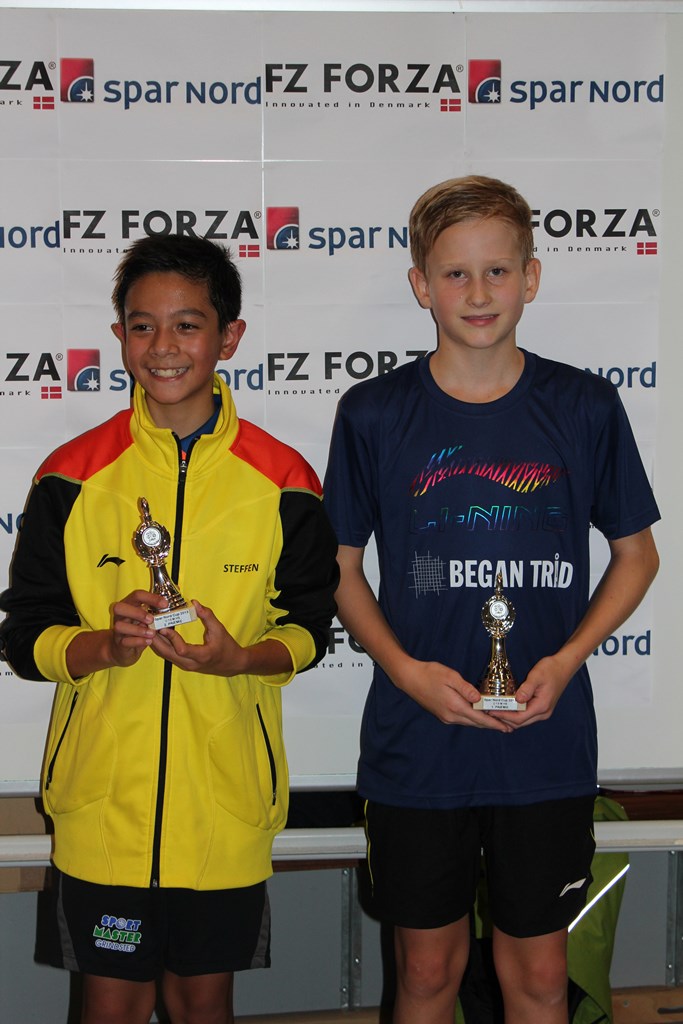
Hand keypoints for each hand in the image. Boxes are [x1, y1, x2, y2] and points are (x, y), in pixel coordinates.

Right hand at [109, 589, 168, 666]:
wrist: (124, 649)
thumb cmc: (138, 630)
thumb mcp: (146, 620)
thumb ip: (153, 614)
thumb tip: (167, 609)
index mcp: (128, 606)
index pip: (136, 595)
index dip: (150, 597)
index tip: (164, 604)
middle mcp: (120, 616)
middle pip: (119, 607)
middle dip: (137, 612)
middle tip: (151, 619)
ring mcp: (117, 630)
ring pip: (120, 626)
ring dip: (138, 630)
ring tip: (152, 633)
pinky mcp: (119, 643)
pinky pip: (125, 641)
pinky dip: (138, 641)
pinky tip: (149, 641)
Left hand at [150, 600, 247, 675]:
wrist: (231, 664)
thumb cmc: (227, 646)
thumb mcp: (219, 629)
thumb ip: (207, 616)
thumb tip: (194, 602)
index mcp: (202, 656)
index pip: (182, 649)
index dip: (172, 638)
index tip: (164, 626)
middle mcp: (191, 663)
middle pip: (168, 654)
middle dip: (156, 639)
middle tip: (149, 624)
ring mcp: (185, 665)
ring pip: (165, 655)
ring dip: (156, 642)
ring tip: (149, 627)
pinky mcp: (183, 664)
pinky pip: (168, 655)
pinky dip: (161, 644)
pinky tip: (157, 633)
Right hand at [396, 658, 513, 732]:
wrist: (409, 678)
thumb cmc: (430, 673)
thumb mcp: (450, 676)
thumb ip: (466, 688)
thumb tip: (480, 700)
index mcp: (455, 706)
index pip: (480, 718)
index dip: (495, 723)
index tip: (508, 727)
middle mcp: (451, 715)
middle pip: (476, 723)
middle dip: (493, 725)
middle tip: (508, 727)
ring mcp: (446, 717)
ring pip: (469, 722)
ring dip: (483, 723)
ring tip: (497, 723)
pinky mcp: (442, 715)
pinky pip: (462, 719)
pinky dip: (474, 719)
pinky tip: (479, 716)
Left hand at [489, 653, 572, 728]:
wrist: (564, 667)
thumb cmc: (551, 669)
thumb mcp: (537, 675)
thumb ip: (527, 688)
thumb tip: (517, 700)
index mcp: (541, 706)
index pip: (519, 718)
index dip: (504, 716)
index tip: (491, 711)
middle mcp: (543, 713)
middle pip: (520, 723)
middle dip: (504, 719)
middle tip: (489, 712)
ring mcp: (543, 712)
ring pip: (523, 721)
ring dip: (509, 718)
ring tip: (495, 711)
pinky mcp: (542, 708)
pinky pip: (526, 716)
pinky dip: (515, 715)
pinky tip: (506, 709)